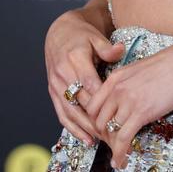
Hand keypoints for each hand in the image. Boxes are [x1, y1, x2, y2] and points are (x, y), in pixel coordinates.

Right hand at [45, 10, 126, 146]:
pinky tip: (86, 138)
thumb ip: (107, 48)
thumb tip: (120, 49)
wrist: (59, 33)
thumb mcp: (96, 37)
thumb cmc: (81, 36)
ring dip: (85, 127)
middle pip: (80, 101)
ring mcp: (56, 84)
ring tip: (102, 140)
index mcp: (75, 58)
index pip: (89, 83)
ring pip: (70, 111)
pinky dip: (72, 128)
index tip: (116, 112)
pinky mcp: (52, 92)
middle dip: (96, 118)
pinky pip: (61, 113)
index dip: (102, 100)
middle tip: (114, 131)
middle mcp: (63, 73)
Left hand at [85, 38, 172, 168]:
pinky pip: (123, 139)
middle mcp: (117, 89)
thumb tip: (126, 102)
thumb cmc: (171, 64)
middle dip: (104, 137)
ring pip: (109, 132)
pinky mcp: (141, 112)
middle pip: (98, 121)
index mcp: (115, 78)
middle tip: (113, 143)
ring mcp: (128, 101)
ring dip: (113, 147)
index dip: (95, 123)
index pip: (92, 106)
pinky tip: (121, 160)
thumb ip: (127, 85)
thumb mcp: (140, 70)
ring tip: (119, 154)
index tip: (104, 131)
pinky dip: (120, 153)